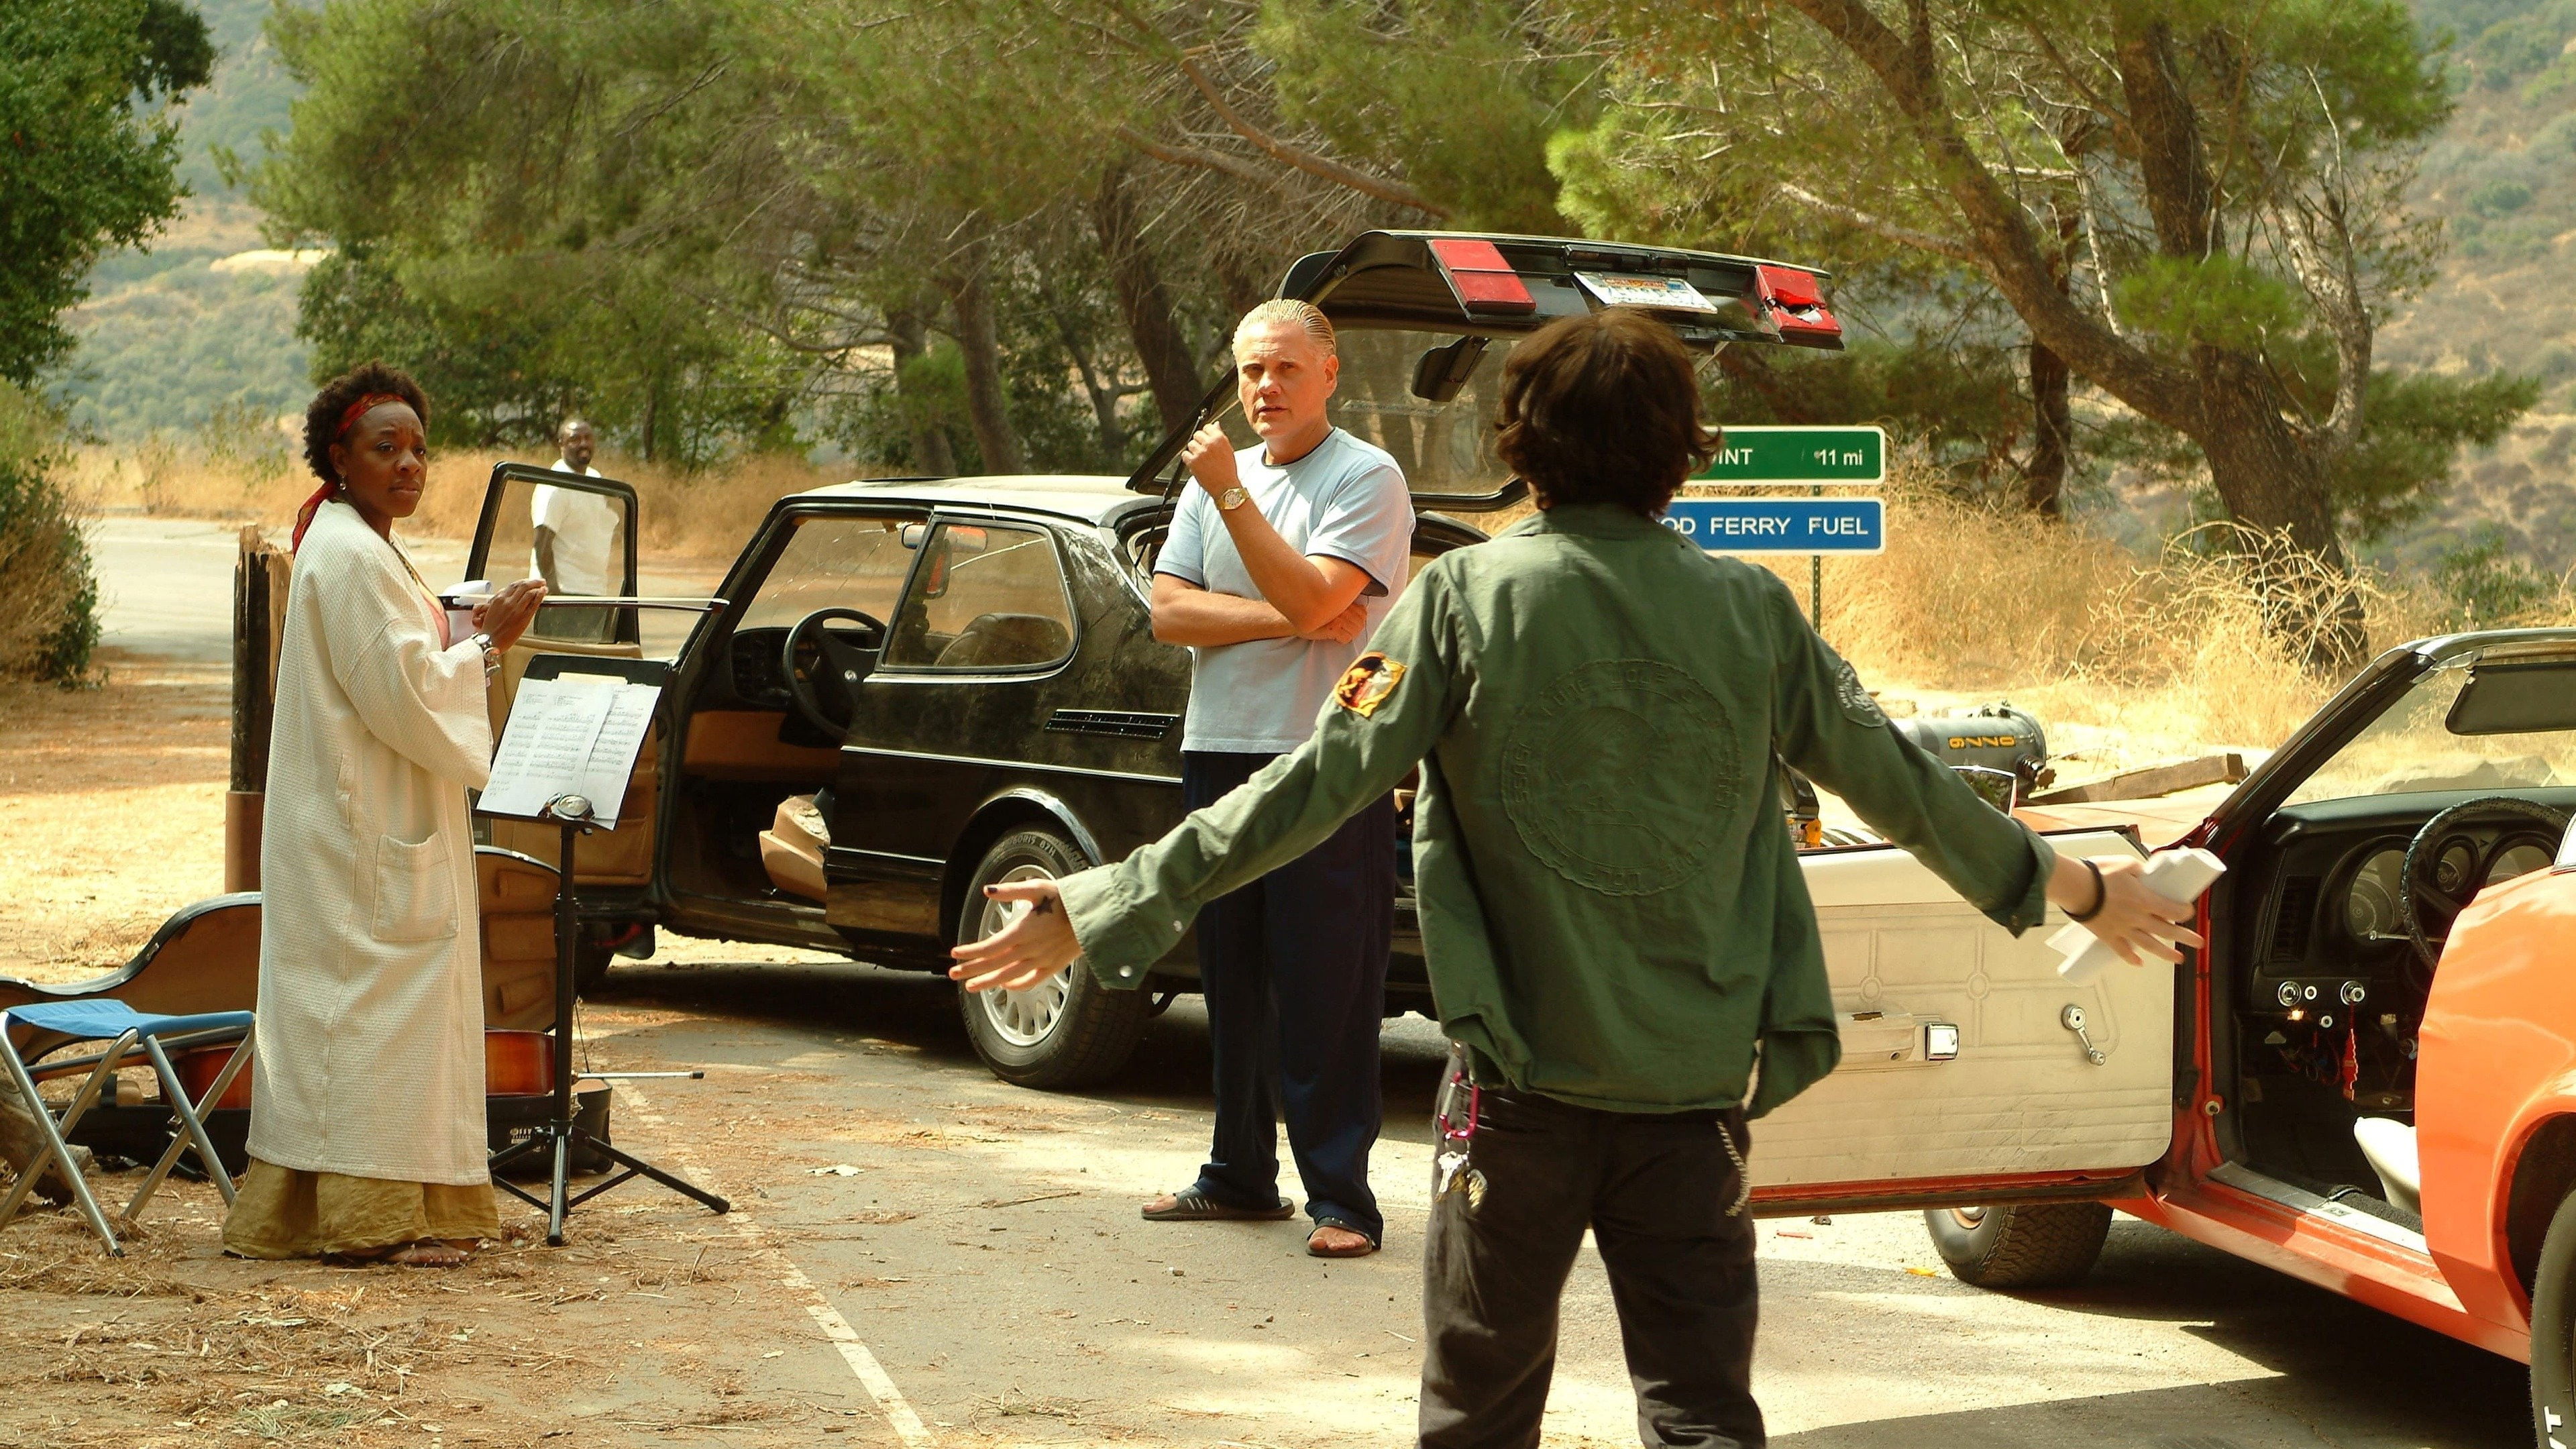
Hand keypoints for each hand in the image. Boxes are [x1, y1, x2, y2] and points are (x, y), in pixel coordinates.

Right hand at [473, 579, 547, 651]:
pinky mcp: (523, 617)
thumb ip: (499, 600)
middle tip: (540, 581)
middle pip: (523, 586)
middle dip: (534, 581)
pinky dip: (540, 595)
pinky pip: (534, 603)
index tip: (529, 581)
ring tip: (544, 586)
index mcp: (499, 599)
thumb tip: (504, 593)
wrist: (489, 641)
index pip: (514, 585)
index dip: (524, 581)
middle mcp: (508, 601)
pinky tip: (543, 592)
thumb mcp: (490, 610)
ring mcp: (516, 609)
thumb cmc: (489, 629)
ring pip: (529, 592)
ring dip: (539, 587)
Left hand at [948, 879, 1080, 992]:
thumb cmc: (1066, 898)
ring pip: (1009, 976)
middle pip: (994, 964)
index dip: (971, 952)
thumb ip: (1010, 891)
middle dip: (971, 969)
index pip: (990, 946)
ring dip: (988, 981)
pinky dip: (1016, 985)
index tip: (954, 953)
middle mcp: (1030, 949)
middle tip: (952, 973)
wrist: (1096, 913)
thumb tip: (986, 890)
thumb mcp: (1037, 887)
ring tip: (970, 987)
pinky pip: (1030, 980)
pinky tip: (1005, 984)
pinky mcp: (1053, 967)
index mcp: (1023, 930)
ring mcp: (1042, 961)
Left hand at [1180, 422, 1238, 497]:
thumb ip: (1220, 436)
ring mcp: (1200, 453)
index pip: (1207, 427)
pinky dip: (1188, 459)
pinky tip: (1196, 463)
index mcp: (1219, 439)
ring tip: (1201, 459)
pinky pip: (1185, 454)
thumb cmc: (1228, 470)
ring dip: (1194, 450)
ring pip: (1190, 444)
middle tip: (1203, 450)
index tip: (1206, 439)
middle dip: (1199, 441)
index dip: (1206, 434)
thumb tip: (1215, 425)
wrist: (1225, 487)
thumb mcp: (1228, 450)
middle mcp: (1209, 444)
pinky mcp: (1192, 461)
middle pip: (1197, 434)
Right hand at [1296, 597, 1368, 643]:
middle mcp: (1342, 607)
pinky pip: (1346, 638)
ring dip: (1348, 635)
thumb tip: (1363, 609)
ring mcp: (1338, 618)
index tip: (1349, 622)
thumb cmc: (1312, 611)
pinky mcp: (1333, 628)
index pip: (1363, 613)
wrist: (1294, 618)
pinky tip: (1334, 637)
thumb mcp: (1330, 603)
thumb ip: (1346, 604)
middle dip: (1354, 629)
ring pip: (1355, 632)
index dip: (1358, 620)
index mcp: (1344, 600)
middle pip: (1360, 623)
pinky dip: (1342, 640)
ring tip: (1338, 633)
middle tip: (1343, 630)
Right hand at [2050, 854, 2206, 965]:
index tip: (2188, 912)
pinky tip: (2139, 963)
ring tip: (2179, 959)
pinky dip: (2130, 958)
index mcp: (2145, 900)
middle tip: (2199, 943)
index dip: (2184, 912)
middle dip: (2186, 938)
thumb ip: (2140, 870)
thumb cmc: (2099, 873)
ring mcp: (2123, 929)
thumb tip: (2149, 871)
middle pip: (2167, 931)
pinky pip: (2121, 950)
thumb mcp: (2126, 864)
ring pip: (2149, 945)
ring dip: (2166, 953)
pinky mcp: (2108, 935)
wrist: (2075, 887)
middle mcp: (2138, 918)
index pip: (2173, 910)